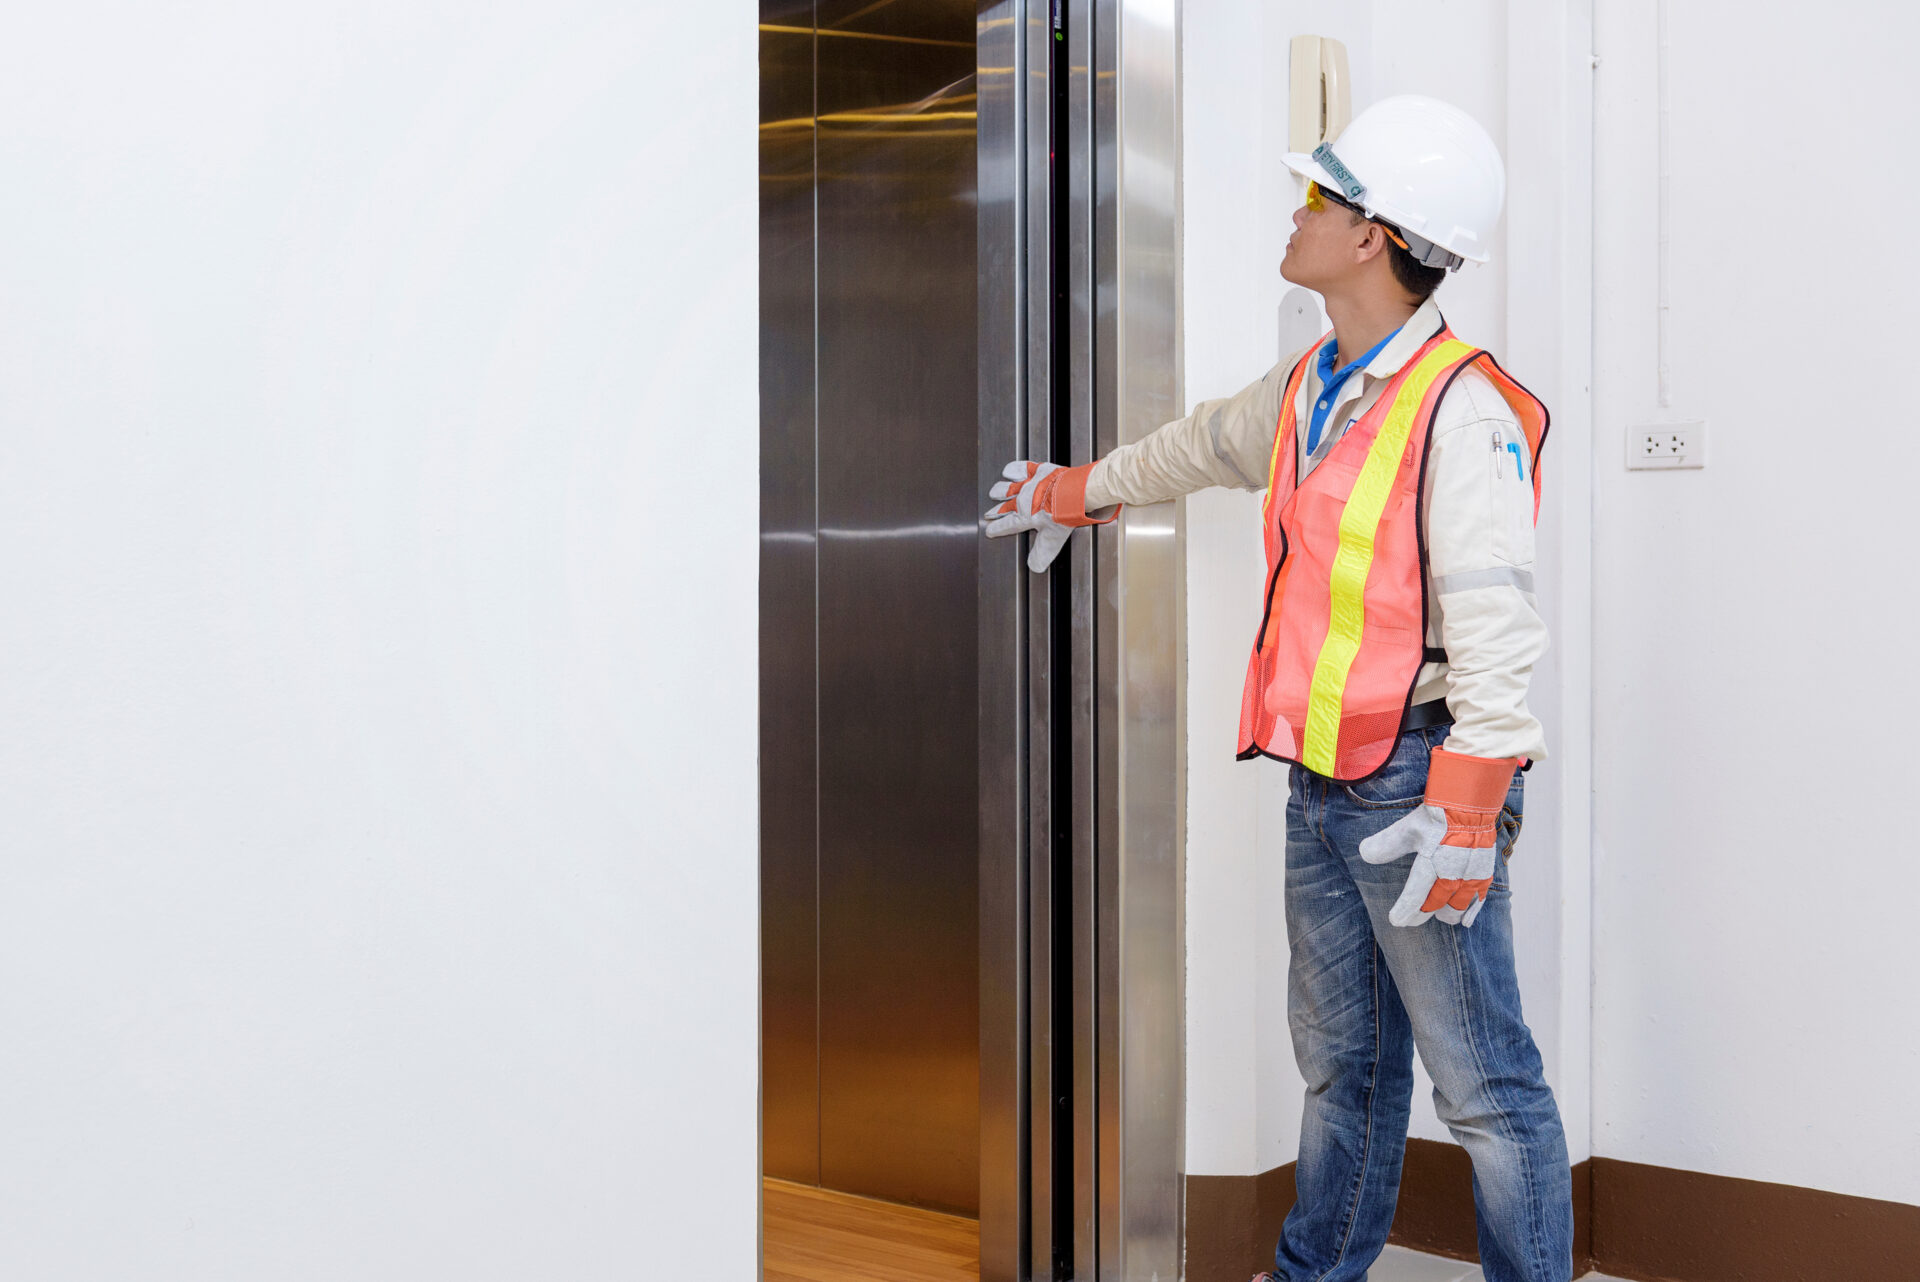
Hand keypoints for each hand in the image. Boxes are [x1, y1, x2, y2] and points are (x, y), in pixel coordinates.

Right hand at [983, 460, 1116, 572]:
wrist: (1074, 494)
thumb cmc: (1063, 515)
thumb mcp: (1052, 540)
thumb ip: (1042, 553)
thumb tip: (1035, 566)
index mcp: (1025, 517)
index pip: (1007, 525)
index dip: (997, 529)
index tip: (990, 531)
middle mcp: (1022, 501)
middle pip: (1004, 507)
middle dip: (995, 512)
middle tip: (988, 514)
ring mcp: (1028, 486)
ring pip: (1008, 488)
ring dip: (1000, 491)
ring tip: (994, 492)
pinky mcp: (1038, 472)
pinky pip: (1021, 469)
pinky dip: (1013, 470)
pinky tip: (1008, 471)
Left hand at [1358, 747, 1522, 927]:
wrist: (1472, 803)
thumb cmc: (1438, 815)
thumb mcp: (1408, 827)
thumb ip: (1387, 843)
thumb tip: (1363, 853)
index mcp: (1432, 862)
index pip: (1416, 895)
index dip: (1406, 910)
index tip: (1396, 921)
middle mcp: (1453, 873)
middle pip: (1436, 904)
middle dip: (1422, 913)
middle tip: (1411, 918)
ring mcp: (1471, 875)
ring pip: (1457, 907)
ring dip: (1445, 913)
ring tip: (1436, 914)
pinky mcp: (1484, 873)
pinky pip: (1478, 900)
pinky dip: (1471, 912)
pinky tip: (1465, 921)